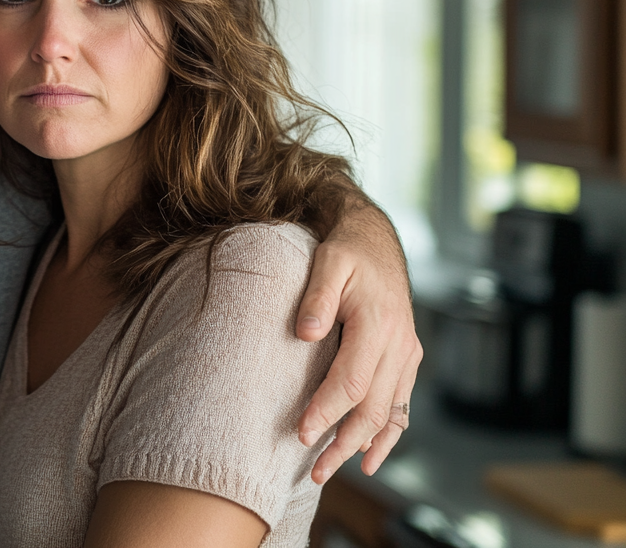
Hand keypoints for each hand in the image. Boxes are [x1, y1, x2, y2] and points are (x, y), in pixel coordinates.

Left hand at [295, 198, 421, 483]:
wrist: (375, 240)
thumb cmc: (346, 252)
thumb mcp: (327, 263)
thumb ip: (315, 298)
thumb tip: (304, 333)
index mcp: (377, 323)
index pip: (351, 381)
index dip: (327, 412)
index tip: (302, 434)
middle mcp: (399, 344)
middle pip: (373, 408)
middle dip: (343, 443)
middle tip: (315, 470)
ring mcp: (406, 354)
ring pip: (389, 414)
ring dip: (363, 446)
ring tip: (333, 470)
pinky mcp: (407, 359)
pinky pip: (401, 406)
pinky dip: (388, 435)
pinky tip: (371, 458)